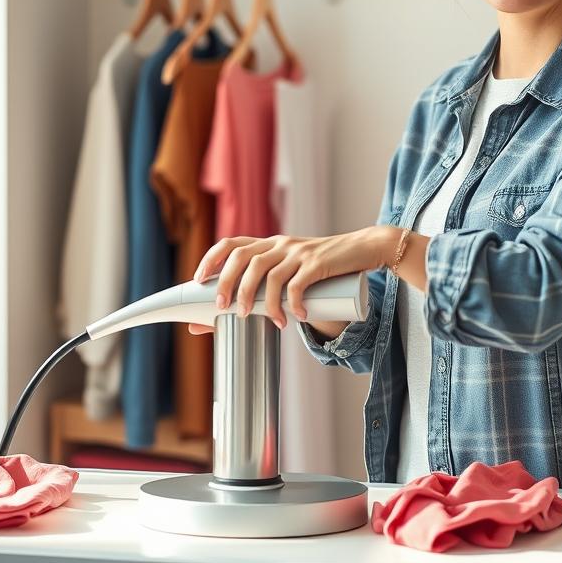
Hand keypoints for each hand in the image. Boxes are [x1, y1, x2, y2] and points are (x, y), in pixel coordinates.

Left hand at [186, 227, 393, 334]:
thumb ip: (271, 287)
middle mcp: (280, 244)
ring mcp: (298, 252)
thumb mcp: (294, 269)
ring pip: (268, 273)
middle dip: (228, 284)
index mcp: (270, 243)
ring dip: (259, 300)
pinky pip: (297, 284)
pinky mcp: (317, 263)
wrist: (363, 249)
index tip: (199, 280)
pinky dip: (292, 302)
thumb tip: (240, 315)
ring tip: (260, 319)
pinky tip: (296, 316)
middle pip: (243, 258)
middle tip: (225, 308)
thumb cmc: (323, 268)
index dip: (211, 259)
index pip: (231, 243)